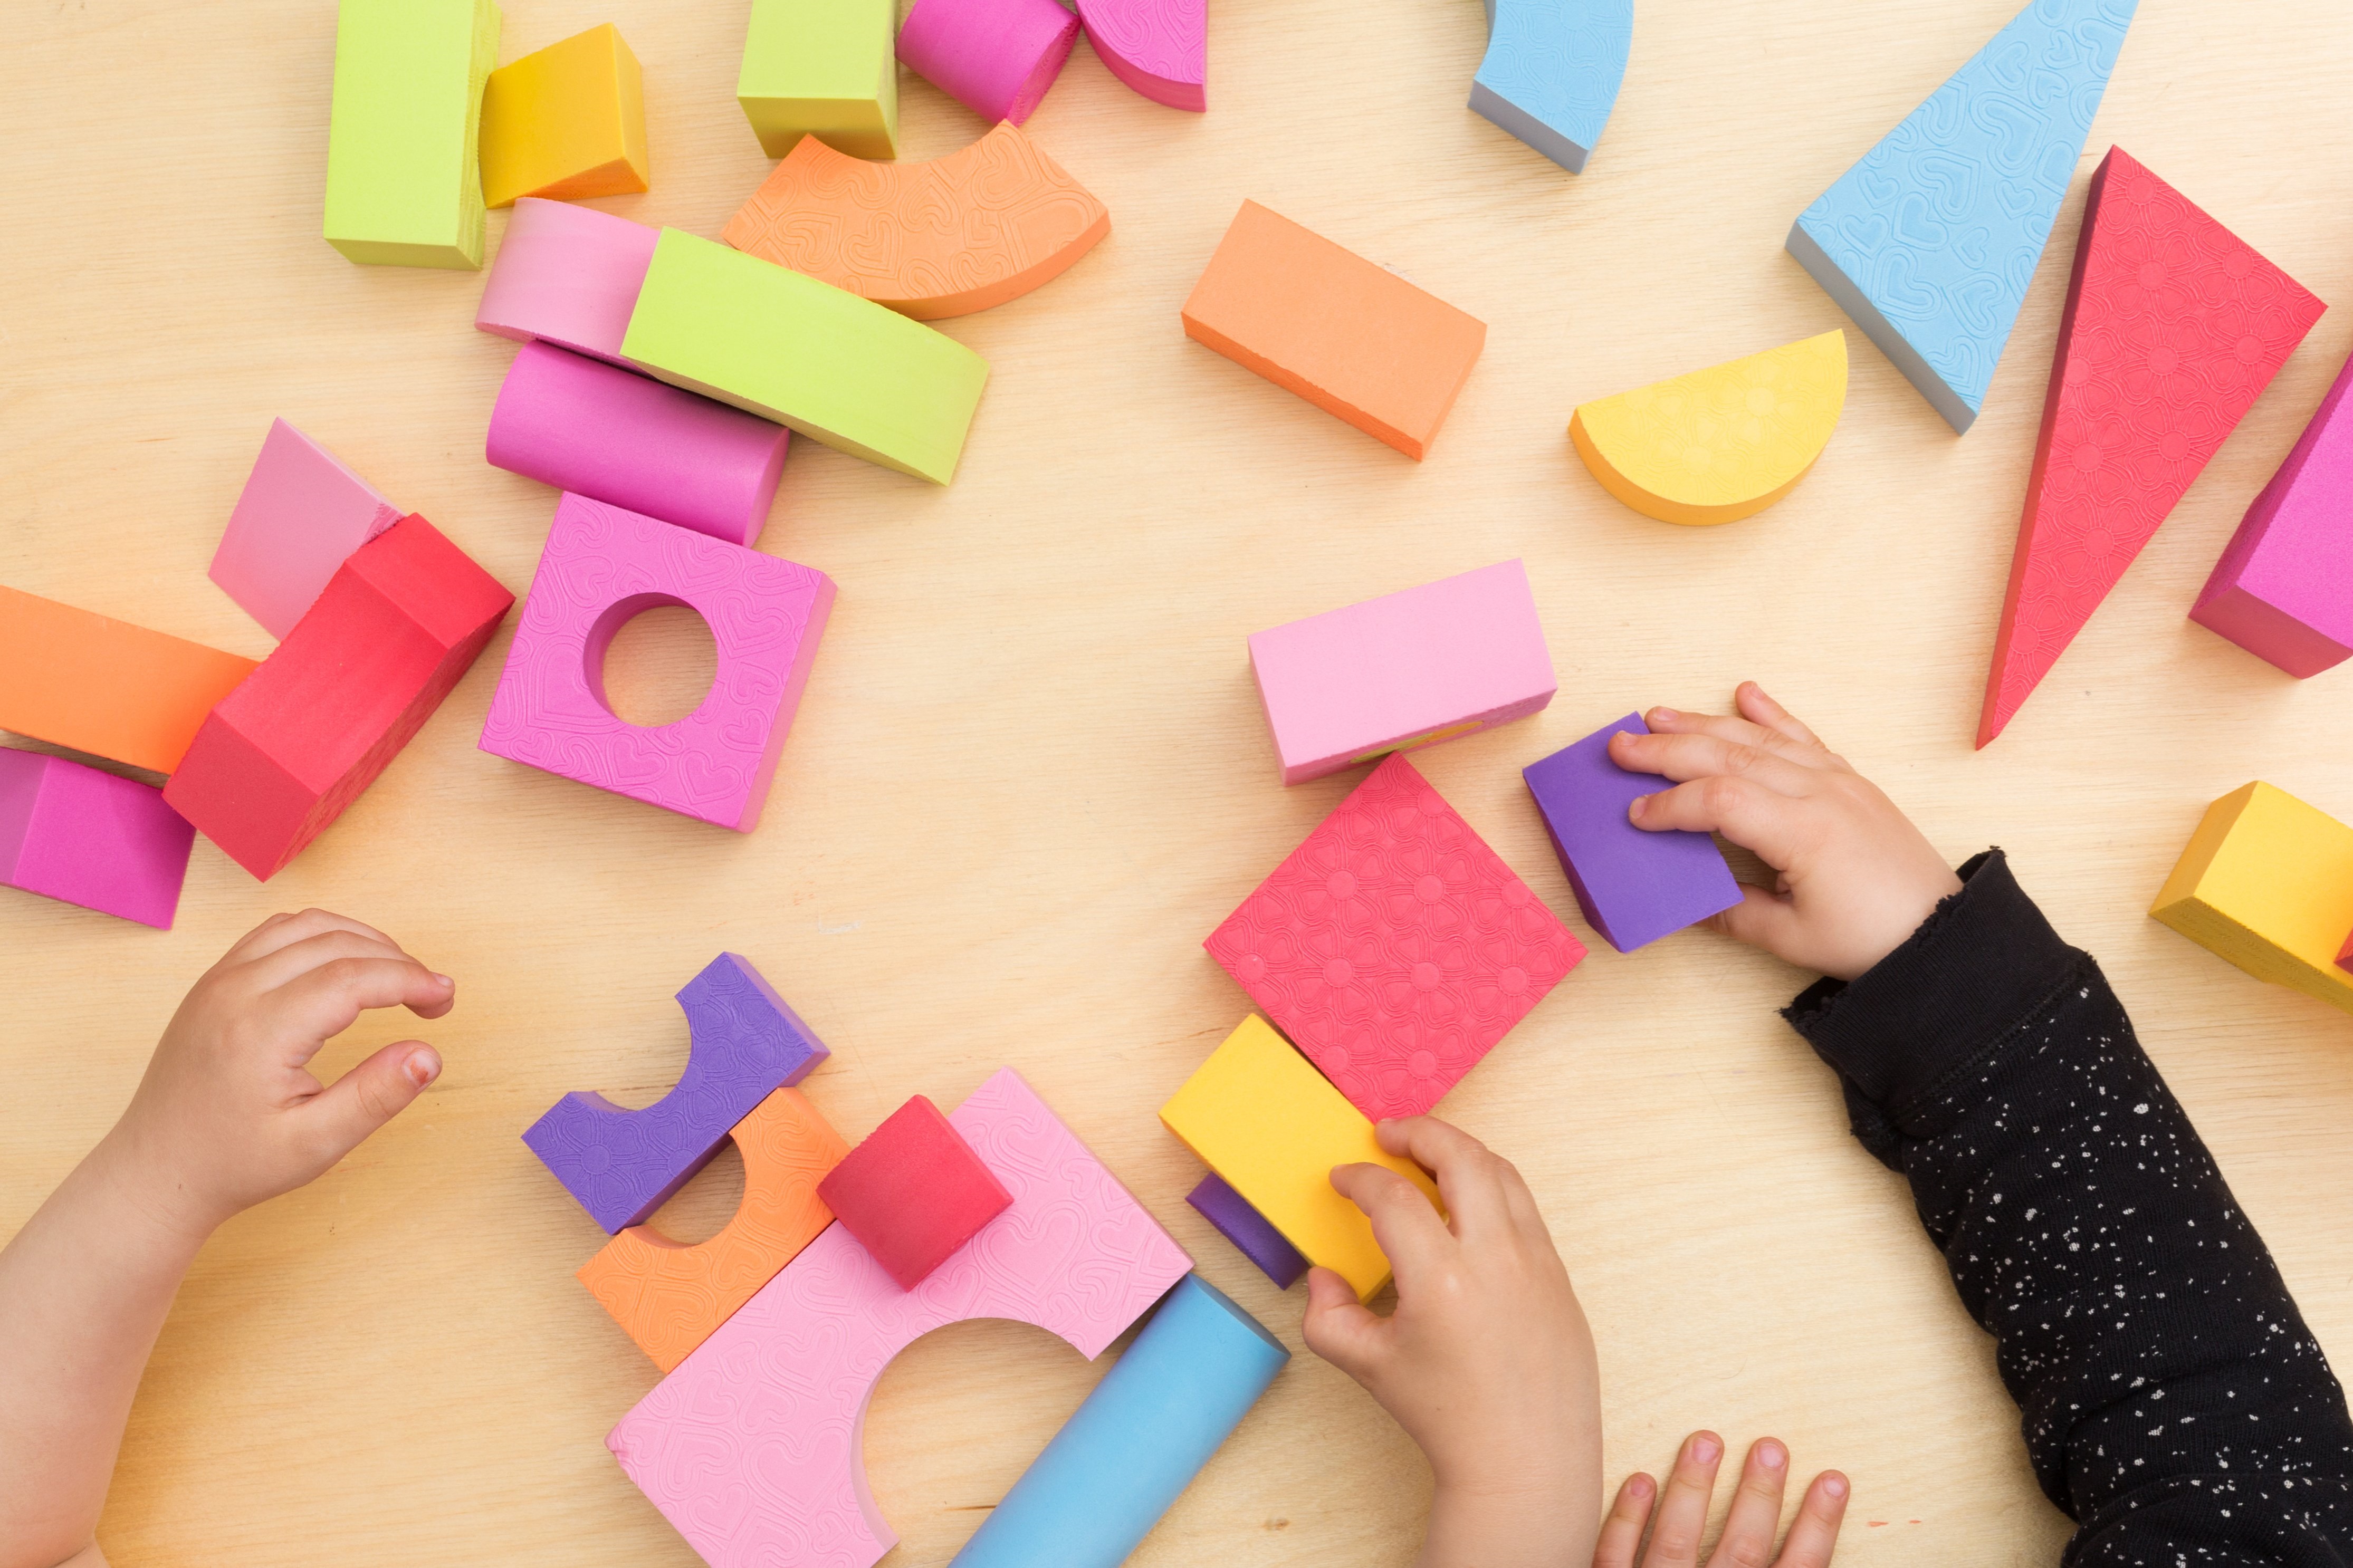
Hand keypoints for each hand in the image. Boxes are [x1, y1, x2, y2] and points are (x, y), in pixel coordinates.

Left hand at [101, 909, 453, 1239]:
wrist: (157, 1171)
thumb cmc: (233, 1163)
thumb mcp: (313, 1145)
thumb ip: (375, 1097)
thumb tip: (429, 1055)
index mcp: (259, 1031)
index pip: (353, 976)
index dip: (410, 979)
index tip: (444, 999)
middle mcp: (234, 991)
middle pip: (337, 943)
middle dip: (398, 961)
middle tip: (432, 998)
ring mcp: (218, 980)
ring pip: (308, 925)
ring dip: (363, 941)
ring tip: (397, 978)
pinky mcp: (213, 981)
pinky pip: (276, 932)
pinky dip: (324, 936)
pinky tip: (348, 966)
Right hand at [1304, 1117, 1600, 1566]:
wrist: (1525, 1463)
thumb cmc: (1448, 1419)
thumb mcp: (1369, 1368)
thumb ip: (1327, 1317)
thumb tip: (1324, 1277)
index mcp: (1441, 1279)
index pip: (1391, 1196)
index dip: (1359, 1177)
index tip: (1342, 1178)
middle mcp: (1495, 1258)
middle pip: (1460, 1156)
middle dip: (1419, 1132)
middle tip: (1388, 1134)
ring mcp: (1537, 1263)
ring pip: (1502, 1174)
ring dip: (1461, 1152)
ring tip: (1429, 1156)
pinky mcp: (1561, 1277)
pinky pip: (1526, 1211)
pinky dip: (1492, 1189)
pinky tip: (1468, 1206)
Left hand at [1594, 1431, 1846, 1567]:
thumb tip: (1796, 1550)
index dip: (1817, 1526)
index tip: (1833, 1479)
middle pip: (1741, 1550)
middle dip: (1758, 1496)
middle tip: (1771, 1446)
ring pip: (1677, 1543)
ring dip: (1692, 1490)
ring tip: (1705, 1440)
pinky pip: (1614, 1557)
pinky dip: (1627, 1521)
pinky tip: (1641, 1480)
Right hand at [1611, 683, 1961, 980]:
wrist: (1940, 931)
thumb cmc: (1870, 938)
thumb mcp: (1790, 938)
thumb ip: (1731, 912)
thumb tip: (1682, 897)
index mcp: (1803, 832)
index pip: (1719, 800)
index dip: (1671, 805)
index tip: (1635, 816)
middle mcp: (1819, 793)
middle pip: (1729, 756)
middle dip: (1668, 749)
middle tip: (1621, 745)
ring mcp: (1836, 780)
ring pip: (1759, 740)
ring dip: (1705, 723)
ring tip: (1658, 715)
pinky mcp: (1849, 779)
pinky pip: (1803, 735)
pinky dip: (1771, 713)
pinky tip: (1745, 693)